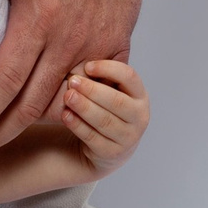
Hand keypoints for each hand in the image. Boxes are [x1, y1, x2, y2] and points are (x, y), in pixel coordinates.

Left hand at [0, 0, 144, 153]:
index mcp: (37, 19)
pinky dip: (72, 100)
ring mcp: (97, 44)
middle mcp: (68, 39)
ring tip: (3, 133)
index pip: (4, 83)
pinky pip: (94, 85)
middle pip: (30, 106)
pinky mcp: (118, 41)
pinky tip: (51, 106)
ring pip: (63, 101)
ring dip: (31, 123)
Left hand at [58, 57, 148, 172]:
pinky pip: (93, 138)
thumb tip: (79, 53)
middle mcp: (140, 117)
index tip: (87, 65)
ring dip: (84, 107)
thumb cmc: (104, 110)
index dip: (109, 69)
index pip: (130, 77)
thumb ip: (101, 78)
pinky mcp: (111, 154)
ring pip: (104, 121)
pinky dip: (78, 125)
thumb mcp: (109, 92)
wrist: (103, 149)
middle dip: (92, 89)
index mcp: (141, 96)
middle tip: (72, 80)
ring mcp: (128, 138)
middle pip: (116, 101)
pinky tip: (66, 115)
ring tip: (67, 96)